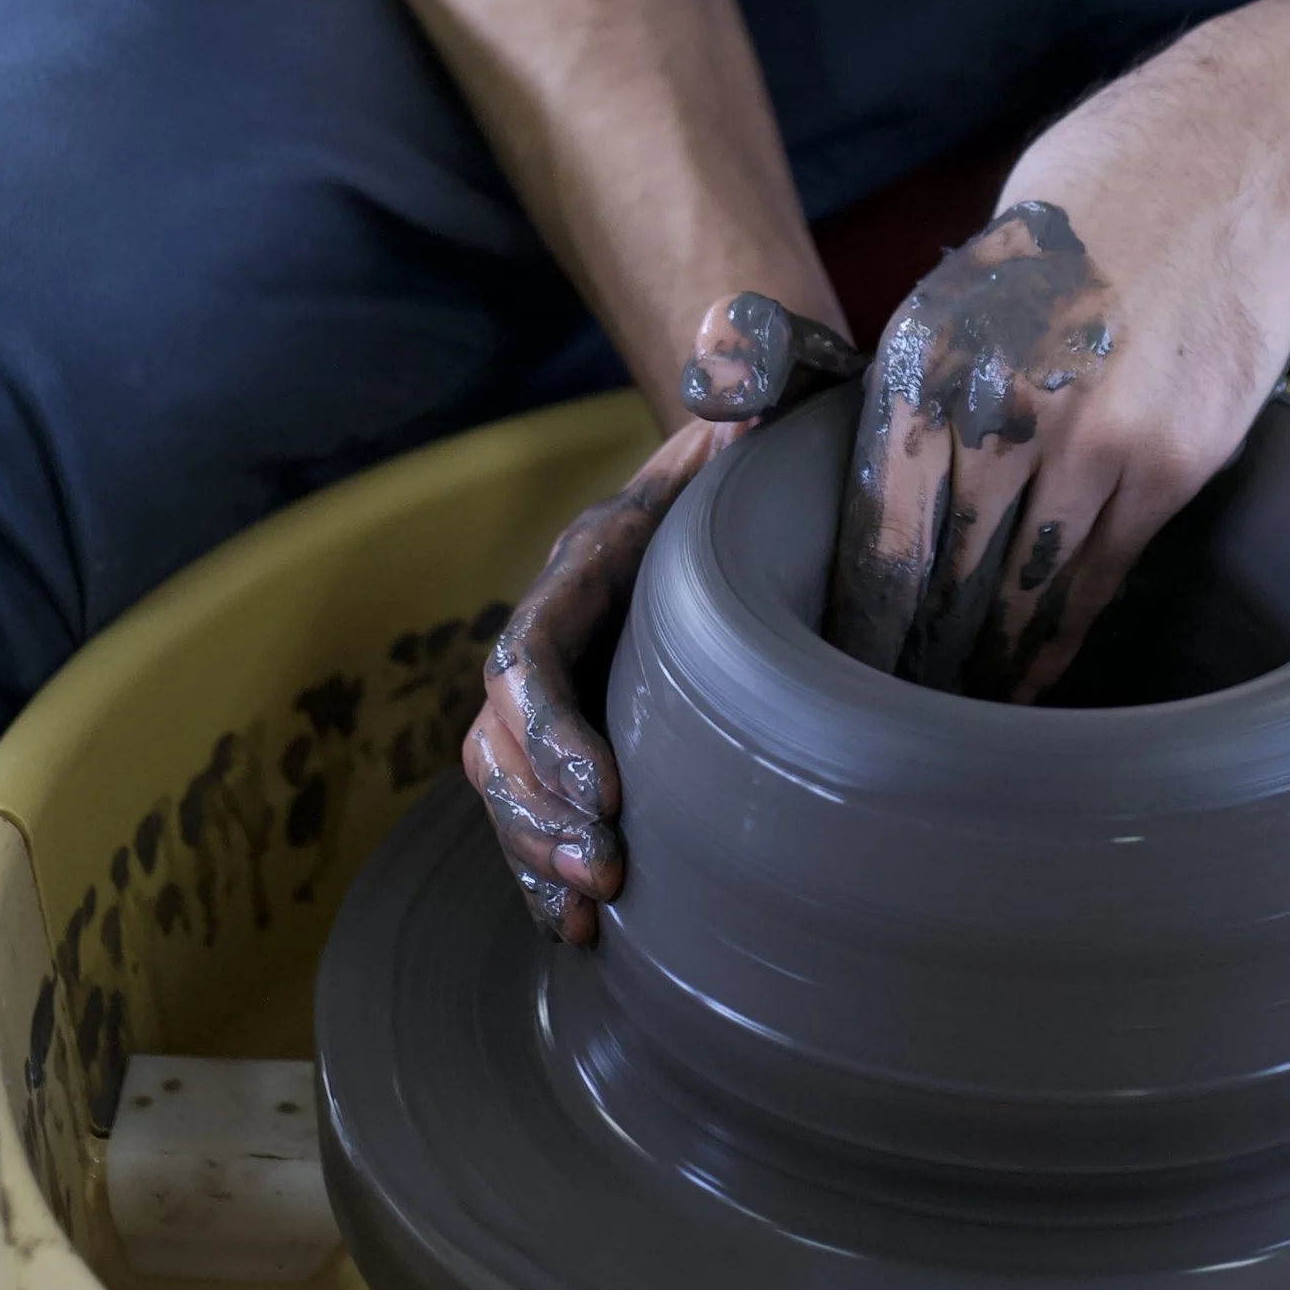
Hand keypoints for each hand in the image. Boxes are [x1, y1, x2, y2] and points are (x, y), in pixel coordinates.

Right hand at [465, 291, 859, 937]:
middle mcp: (570, 620)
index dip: (553, 729)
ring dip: (534, 853)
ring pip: (510, 781)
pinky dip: (548, 870)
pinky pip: (546, 806)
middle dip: (539, 815)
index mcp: (597, 556)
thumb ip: (755, 358)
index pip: (535, 650)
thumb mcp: (782, 374)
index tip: (609, 793)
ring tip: (588, 917)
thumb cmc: (786, 419)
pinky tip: (583, 931)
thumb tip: (727, 365)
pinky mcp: (611, 721)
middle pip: (503, 735)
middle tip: (605, 880)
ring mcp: (584, 676)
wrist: (780, 444)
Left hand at [827, 26, 1289, 699]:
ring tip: (956, 705)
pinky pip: (1101, 574)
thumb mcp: (976, 274)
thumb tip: (904, 468)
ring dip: (988, 654)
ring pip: (1021, 584)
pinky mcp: (1168, 465)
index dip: (864, 597)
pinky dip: (1062, 630)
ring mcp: (1091, 442)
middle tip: (892, 699)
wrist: (1231, 162)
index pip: (881, 512)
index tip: (847, 650)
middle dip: (914, 641)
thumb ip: (942, 374)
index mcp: (932, 351)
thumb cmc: (1093, 202)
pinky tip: (1036, 670)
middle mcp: (1000, 403)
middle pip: (942, 565)